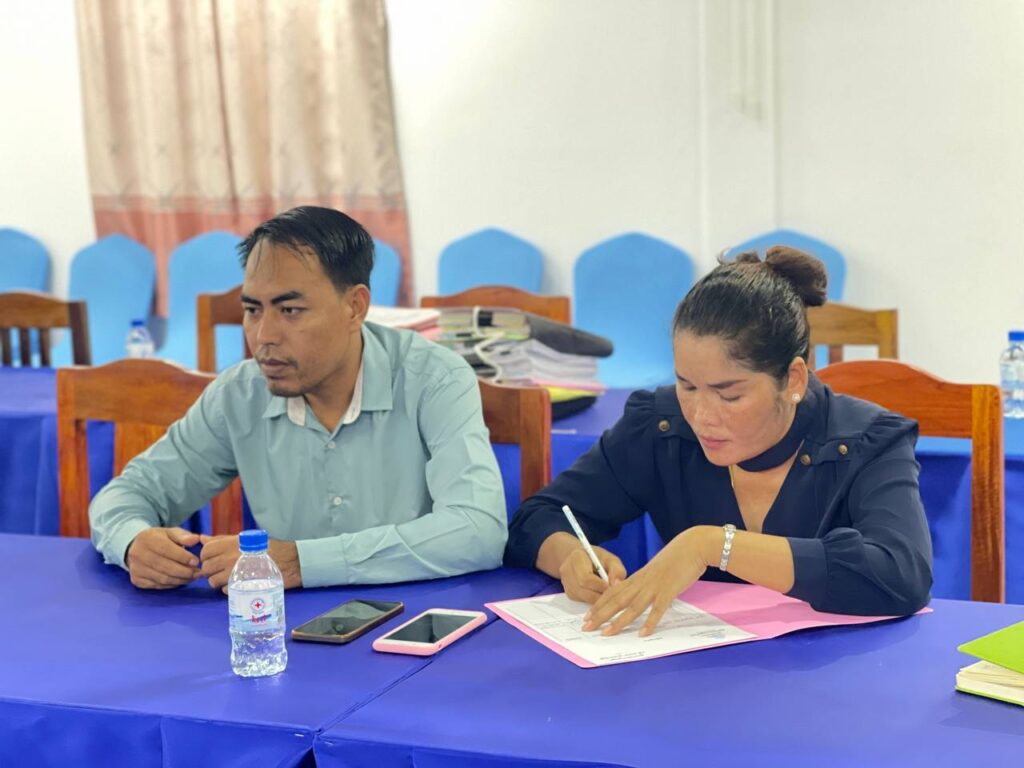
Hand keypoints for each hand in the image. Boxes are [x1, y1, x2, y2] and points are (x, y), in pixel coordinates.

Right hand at [125, 527, 201, 588]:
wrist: (137, 547)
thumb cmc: (159, 539)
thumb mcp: (170, 532)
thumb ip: (183, 536)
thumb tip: (196, 539)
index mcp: (148, 539)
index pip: (166, 549)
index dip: (182, 557)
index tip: (196, 562)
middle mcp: (138, 554)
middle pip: (164, 566)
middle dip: (184, 571)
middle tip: (198, 573)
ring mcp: (136, 569)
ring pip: (162, 578)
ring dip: (180, 580)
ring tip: (192, 577)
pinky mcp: (137, 580)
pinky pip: (158, 585)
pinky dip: (172, 585)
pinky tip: (181, 581)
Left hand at [199, 535, 302, 591]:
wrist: (289, 562)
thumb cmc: (268, 549)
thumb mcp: (245, 539)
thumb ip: (222, 540)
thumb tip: (202, 538)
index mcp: (230, 543)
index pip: (205, 551)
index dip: (206, 556)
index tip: (213, 559)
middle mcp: (229, 557)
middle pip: (206, 568)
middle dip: (211, 571)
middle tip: (221, 570)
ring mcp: (234, 573)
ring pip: (212, 581)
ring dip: (218, 581)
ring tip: (230, 578)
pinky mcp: (240, 586)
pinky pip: (224, 590)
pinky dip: (228, 589)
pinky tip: (238, 584)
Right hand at [560, 545, 626, 603]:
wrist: (585, 561)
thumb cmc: (600, 560)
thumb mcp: (611, 560)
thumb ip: (616, 570)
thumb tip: (616, 584)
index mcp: (577, 558)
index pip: (585, 578)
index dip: (599, 585)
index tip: (611, 587)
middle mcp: (567, 570)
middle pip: (582, 589)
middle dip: (599, 594)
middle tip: (612, 594)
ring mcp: (566, 583)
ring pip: (583, 598)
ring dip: (597, 599)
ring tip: (606, 593)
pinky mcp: (569, 593)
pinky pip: (582, 601)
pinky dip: (592, 601)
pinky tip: (599, 593)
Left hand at [583, 526, 714, 636]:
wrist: (692, 546)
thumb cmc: (675, 558)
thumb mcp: (654, 570)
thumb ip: (645, 582)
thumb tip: (637, 594)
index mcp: (637, 577)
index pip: (612, 592)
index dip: (599, 604)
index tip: (587, 616)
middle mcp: (641, 583)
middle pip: (616, 600)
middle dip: (600, 615)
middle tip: (586, 627)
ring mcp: (654, 587)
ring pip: (633, 607)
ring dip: (619, 621)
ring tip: (606, 633)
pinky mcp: (668, 591)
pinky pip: (657, 610)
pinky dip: (650, 622)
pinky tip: (642, 633)